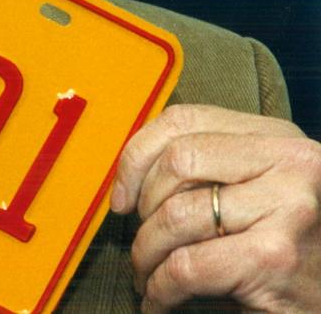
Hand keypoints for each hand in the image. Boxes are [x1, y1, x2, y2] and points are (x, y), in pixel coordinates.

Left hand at [111, 104, 320, 311]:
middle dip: (142, 205)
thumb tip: (132, 171)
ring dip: (146, 252)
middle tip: (140, 236)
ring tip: (147, 273)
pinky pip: (187, 265)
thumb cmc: (293, 249)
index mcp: (279, 138)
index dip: (138, 154)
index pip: (185, 120)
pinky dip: (161, 287)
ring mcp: (287, 208)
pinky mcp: (274, 257)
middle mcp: (290, 164)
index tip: (121, 192)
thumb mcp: (262, 190)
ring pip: (175, 216)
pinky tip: (162, 298)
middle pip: (177, 161)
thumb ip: (214, 166)